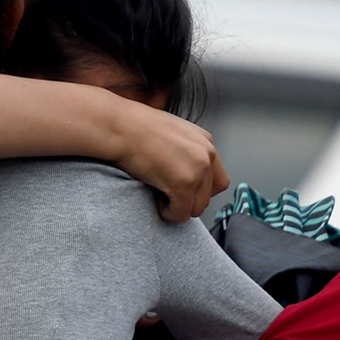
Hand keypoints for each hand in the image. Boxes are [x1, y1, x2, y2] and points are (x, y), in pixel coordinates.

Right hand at [115, 103, 229, 220]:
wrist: (120, 126)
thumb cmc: (135, 127)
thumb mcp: (172, 133)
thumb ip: (187, 151)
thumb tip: (186, 173)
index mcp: (206, 141)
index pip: (218, 179)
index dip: (199, 190)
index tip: (182, 189)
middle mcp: (208, 154)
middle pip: (209, 196)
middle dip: (188, 200)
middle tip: (167, 193)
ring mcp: (198, 169)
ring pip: (197, 208)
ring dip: (178, 206)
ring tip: (159, 194)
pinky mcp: (184, 184)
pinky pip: (181, 213)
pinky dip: (167, 212)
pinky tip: (155, 199)